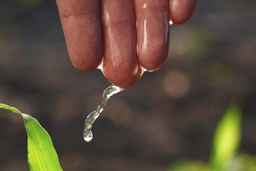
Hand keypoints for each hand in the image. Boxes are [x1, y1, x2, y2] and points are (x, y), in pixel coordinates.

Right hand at [56, 0, 196, 87]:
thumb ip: (77, 0)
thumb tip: (74, 8)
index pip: (77, 5)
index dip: (82, 31)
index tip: (87, 61)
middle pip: (117, 9)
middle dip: (121, 42)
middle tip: (124, 78)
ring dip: (153, 28)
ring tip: (153, 60)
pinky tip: (181, 17)